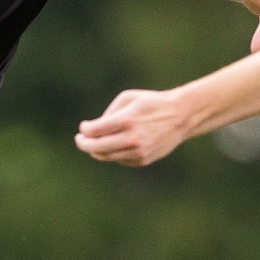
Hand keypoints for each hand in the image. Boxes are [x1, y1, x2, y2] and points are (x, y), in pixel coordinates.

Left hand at [74, 88, 189, 165]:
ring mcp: (138, 152)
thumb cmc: (151, 103)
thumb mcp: (128, 98)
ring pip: (106, 157)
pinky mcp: (142, 160)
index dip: (85, 130)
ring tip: (92, 143)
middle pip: (96, 148)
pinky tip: (115, 144)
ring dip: (95, 151)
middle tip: (80, 139)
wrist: (180, 116)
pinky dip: (113, 153)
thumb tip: (93, 130)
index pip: (95, 131)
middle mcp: (132, 139)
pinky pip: (119, 160)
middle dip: (83, 144)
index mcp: (127, 120)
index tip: (83, 127)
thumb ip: (109, 113)